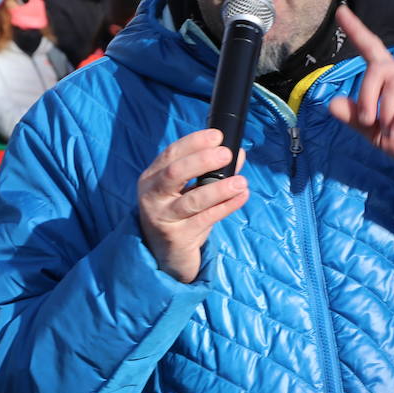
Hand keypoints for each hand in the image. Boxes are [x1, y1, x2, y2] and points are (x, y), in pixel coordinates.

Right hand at [137, 129, 248, 283]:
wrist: (165, 256)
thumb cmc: (179, 216)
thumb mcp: (187, 190)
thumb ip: (209, 172)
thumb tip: (238, 153)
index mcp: (152, 178)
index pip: (171, 153)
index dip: (195, 142)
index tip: (217, 136)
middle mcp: (152, 196)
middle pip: (174, 173)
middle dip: (202, 161)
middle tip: (226, 154)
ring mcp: (162, 218)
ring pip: (192, 200)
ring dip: (219, 189)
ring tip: (241, 181)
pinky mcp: (177, 238)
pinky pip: (205, 219)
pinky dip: (226, 206)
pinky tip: (241, 197)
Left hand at [328, 6, 393, 168]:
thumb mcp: (376, 134)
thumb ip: (355, 119)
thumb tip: (330, 103)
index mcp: (391, 77)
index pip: (371, 47)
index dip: (355, 29)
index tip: (339, 11)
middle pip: (376, 70)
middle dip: (366, 98)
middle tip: (368, 122)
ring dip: (387, 113)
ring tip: (390, 133)